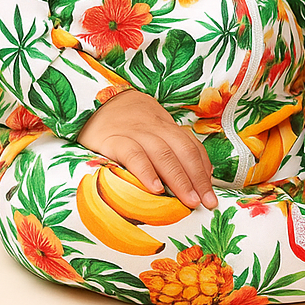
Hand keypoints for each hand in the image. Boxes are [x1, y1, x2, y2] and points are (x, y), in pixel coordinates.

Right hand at [78, 90, 217, 209]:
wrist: (93, 101)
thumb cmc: (126, 123)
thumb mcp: (152, 131)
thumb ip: (174, 148)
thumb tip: (203, 173)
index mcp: (166, 127)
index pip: (191, 147)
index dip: (204, 170)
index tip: (211, 195)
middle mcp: (154, 128)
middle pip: (182, 151)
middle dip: (197, 178)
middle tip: (206, 202)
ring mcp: (134, 133)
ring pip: (162, 153)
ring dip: (179, 179)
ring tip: (189, 201)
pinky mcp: (113, 140)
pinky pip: (133, 154)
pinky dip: (146, 171)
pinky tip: (155, 189)